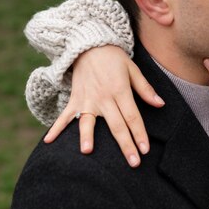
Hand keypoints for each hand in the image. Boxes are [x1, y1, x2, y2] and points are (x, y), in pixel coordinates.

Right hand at [43, 45, 164, 166]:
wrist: (90, 45)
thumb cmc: (114, 59)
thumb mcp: (133, 70)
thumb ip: (145, 89)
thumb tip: (160, 104)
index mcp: (120, 90)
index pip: (132, 117)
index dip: (139, 134)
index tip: (145, 150)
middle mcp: (104, 97)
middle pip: (116, 125)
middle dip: (125, 145)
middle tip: (133, 163)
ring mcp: (87, 99)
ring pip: (88, 122)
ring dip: (87, 136)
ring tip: (87, 151)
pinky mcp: (75, 99)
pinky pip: (65, 115)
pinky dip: (56, 128)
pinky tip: (48, 141)